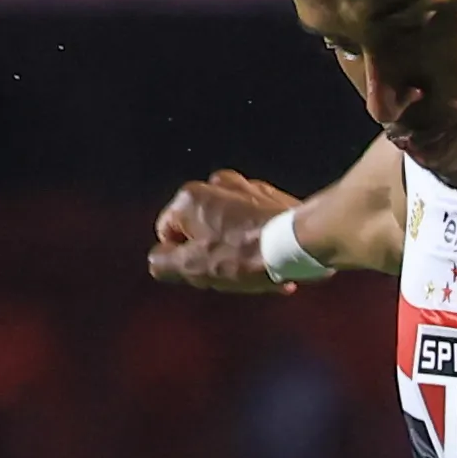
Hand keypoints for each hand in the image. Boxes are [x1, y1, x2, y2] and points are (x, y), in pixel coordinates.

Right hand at [148, 170, 303, 293]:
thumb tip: (157, 259)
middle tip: (231, 274)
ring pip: (227, 226)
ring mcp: (245, 187)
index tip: (206, 272)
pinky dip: (256, 240)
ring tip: (254, 270)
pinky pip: (253, 222)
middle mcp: (215, 183)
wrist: (299, 242)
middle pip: (199, 229)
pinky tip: (269, 260)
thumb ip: (163, 263)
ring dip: (235, 249)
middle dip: (211, 253)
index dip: (183, 259)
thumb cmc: (245, 256)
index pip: (167, 234)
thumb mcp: (194, 268)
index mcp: (190, 197)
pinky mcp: (270, 196)